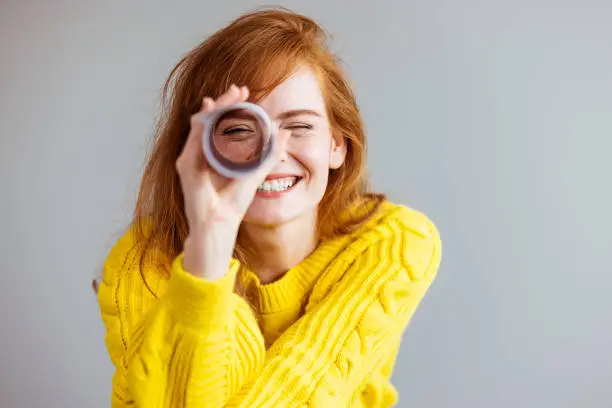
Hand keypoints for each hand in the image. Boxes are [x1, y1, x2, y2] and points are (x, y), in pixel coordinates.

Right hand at [176, 84, 285, 278]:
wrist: (219, 226)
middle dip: (224, 101)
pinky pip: (192, 139)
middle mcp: (201, 152)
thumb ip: (268, 155)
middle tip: (240, 90)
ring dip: (215, 108)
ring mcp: (191, 157)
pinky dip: (201, 124)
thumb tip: (285, 135)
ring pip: (200, 123)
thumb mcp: (256, 174)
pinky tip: (210, 112)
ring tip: (230, 96)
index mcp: (217, 152)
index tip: (246, 94)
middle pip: (210, 119)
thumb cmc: (233, 204)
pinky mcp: (185, 166)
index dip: (232, 106)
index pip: (222, 123)